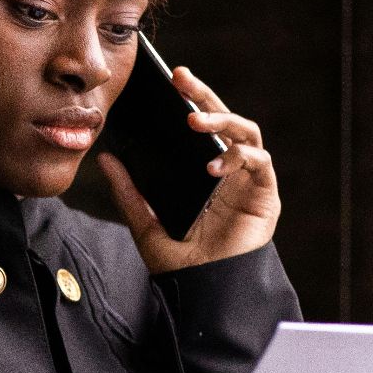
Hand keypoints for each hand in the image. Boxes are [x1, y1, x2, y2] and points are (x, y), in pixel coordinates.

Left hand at [96, 65, 279, 273]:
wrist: (204, 293)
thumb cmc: (181, 262)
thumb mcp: (146, 223)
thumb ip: (129, 192)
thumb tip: (106, 159)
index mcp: (203, 171)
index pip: (199, 126)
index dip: (189, 100)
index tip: (170, 79)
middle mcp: (229, 170)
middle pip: (223, 120)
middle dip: (204, 96)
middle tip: (182, 79)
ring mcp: (248, 181)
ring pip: (246, 132)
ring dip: (222, 121)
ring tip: (195, 123)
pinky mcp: (265, 195)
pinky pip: (261, 162)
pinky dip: (241, 157)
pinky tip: (216, 164)